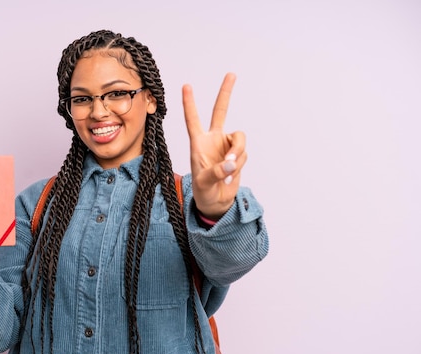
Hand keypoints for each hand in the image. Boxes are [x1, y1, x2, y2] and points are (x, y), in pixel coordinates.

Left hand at [182, 72, 246, 218]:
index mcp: (198, 143)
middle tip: (231, 74)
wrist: (216, 202)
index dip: (189, 104)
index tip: (186, 86)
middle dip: (226, 93)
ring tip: (229, 170)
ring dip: (237, 153)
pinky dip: (240, 164)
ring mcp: (226, 145)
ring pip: (239, 139)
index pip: (192, 120)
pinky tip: (231, 175)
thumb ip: (216, 172)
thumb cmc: (203, 191)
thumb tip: (231, 162)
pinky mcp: (237, 154)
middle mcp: (213, 139)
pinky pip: (244, 153)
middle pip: (220, 111)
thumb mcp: (203, 183)